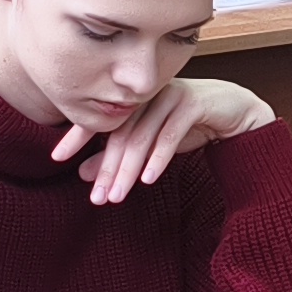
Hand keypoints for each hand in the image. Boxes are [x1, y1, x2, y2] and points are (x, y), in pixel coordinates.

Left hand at [51, 73, 273, 201]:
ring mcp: (171, 95)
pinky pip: (171, 134)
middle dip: (106, 167)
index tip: (56, 157)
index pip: (100, 118)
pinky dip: (158, 158)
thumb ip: (121, 154)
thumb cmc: (189, 124)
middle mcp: (149, 93)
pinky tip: (148, 179)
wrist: (235, 111)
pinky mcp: (194, 103)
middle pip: (120, 132)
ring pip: (142, 136)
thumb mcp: (150, 144)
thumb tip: (83, 174)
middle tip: (96, 197)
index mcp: (134, 99)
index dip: (77, 137)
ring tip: (117, 196)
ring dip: (128, 169)